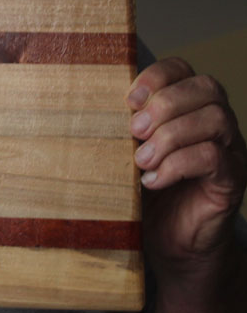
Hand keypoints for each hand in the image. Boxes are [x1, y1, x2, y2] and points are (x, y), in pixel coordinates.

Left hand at [127, 57, 245, 280]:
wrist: (171, 244)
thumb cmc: (144, 193)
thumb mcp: (125, 154)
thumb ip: (117, 130)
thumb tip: (80, 109)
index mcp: (188, 107)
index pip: (182, 69)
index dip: (156, 76)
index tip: (128, 100)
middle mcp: (215, 123)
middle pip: (206, 87)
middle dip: (164, 104)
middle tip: (134, 132)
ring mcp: (230, 150)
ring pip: (214, 118)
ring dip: (170, 135)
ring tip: (141, 160)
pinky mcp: (232, 180)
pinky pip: (215, 157)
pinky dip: (178, 165)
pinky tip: (153, 180)